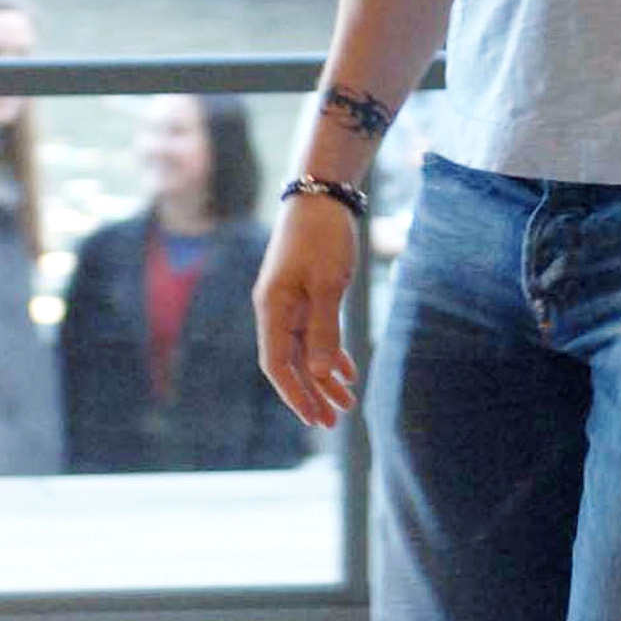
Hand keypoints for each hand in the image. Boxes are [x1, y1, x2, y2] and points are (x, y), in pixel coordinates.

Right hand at [254, 193, 360, 425]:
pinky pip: (315, 333)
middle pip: (291, 363)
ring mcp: (289, 303)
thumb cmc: (322, 237)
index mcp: (272, 309)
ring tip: (346, 404)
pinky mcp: (305, 294)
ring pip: (305, 351)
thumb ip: (324, 330)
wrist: (321, 197)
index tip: (312, 419)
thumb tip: (322, 374)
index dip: (294, 394)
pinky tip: (348, 372)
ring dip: (325, 378)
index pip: (277, 363)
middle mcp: (276, 310)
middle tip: (333, 422)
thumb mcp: (327, 284)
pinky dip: (331, 353)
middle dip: (312, 393)